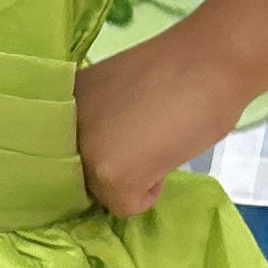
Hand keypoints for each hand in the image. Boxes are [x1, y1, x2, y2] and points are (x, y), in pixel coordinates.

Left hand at [74, 33, 249, 217]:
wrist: (209, 60)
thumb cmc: (174, 71)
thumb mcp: (115, 98)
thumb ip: (98, 125)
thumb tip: (105, 155)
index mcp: (58, 106)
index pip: (65, 155)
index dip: (100, 151)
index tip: (122, 138)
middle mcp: (59, 129)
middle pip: (81, 177)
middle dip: (114, 166)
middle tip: (147, 135)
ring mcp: (83, 154)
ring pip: (103, 193)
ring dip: (131, 177)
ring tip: (157, 140)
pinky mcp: (110, 177)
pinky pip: (126, 206)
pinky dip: (150, 192)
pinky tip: (165, 154)